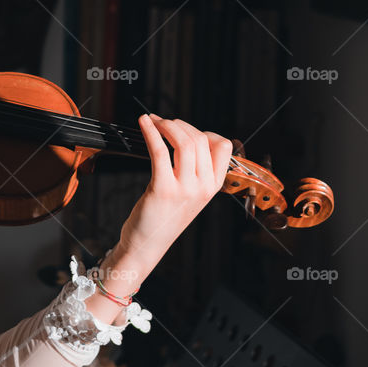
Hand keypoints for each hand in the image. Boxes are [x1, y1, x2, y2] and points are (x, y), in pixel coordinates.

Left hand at [116, 114, 232, 272]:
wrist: (147, 244)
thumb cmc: (163, 215)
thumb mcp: (190, 194)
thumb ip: (194, 170)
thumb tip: (186, 136)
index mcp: (214, 186)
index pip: (223, 146)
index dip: (203, 131)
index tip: (184, 129)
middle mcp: (204, 187)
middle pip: (200, 139)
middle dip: (178, 124)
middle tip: (162, 122)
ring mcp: (185, 189)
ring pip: (184, 142)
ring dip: (166, 125)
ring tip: (153, 122)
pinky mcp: (163, 189)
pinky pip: (160, 151)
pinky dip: (150, 132)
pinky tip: (143, 123)